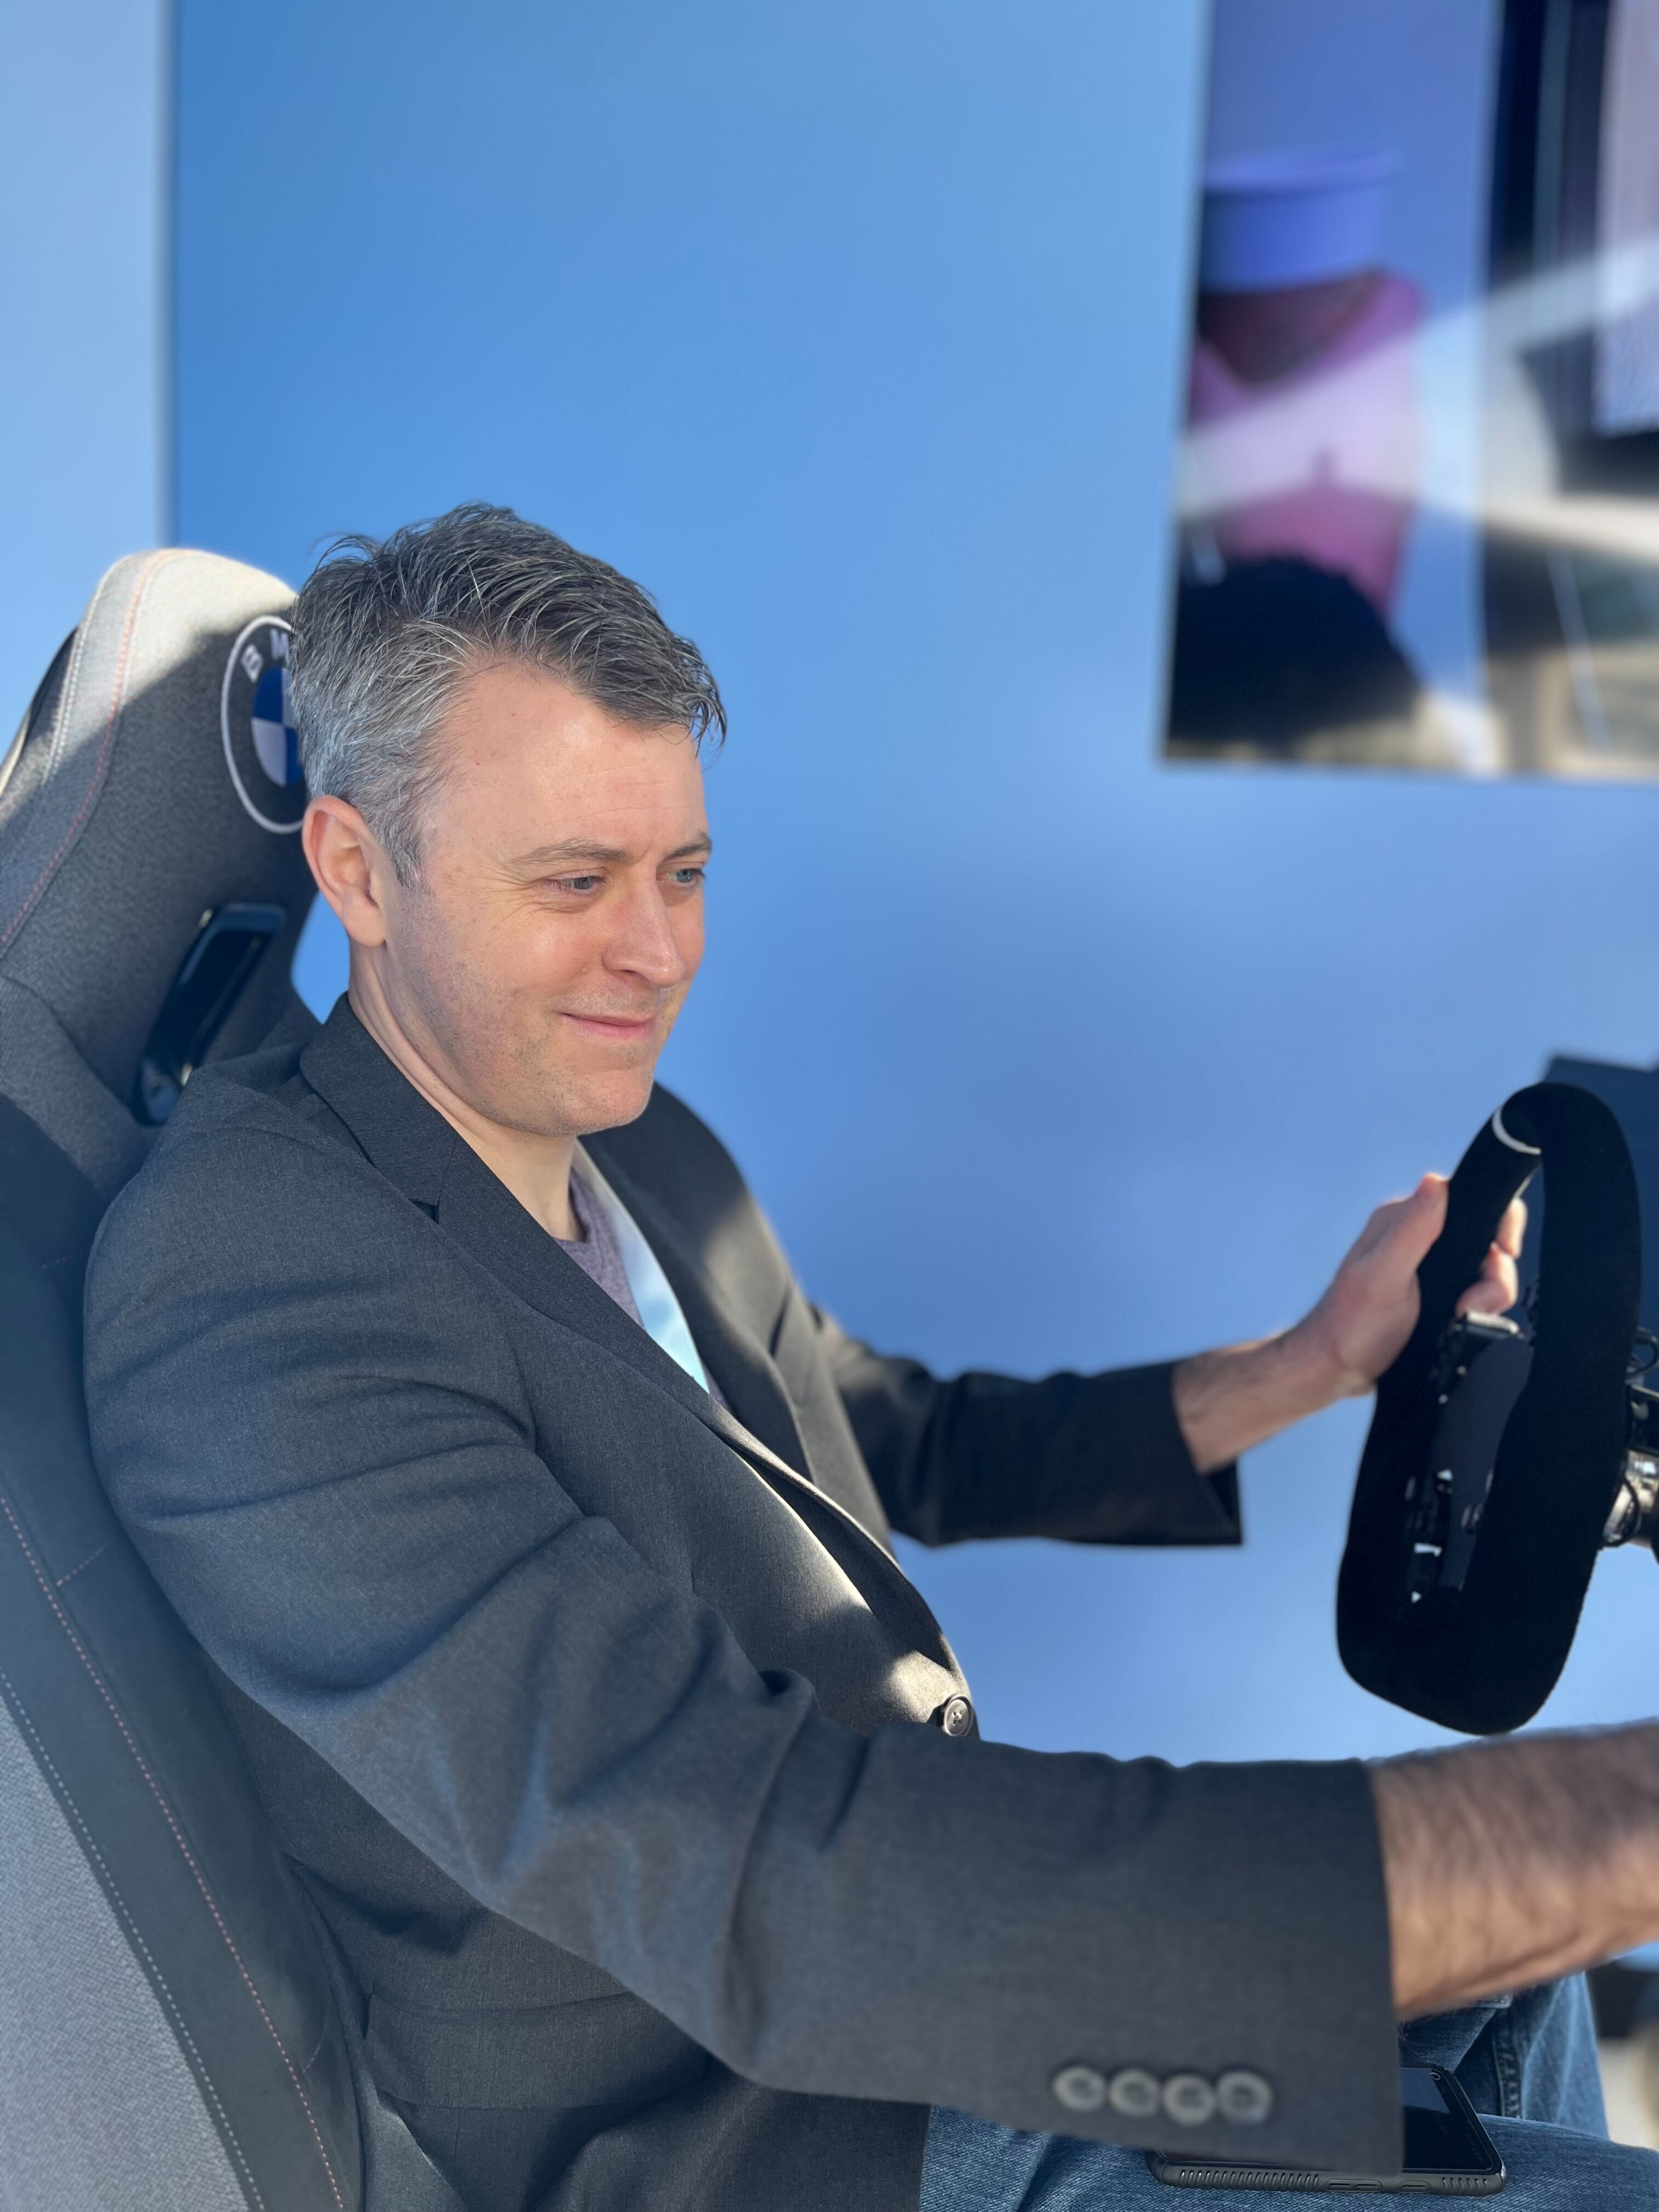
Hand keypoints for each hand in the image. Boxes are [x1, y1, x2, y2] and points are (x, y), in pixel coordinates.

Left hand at [1291, 1175, 1526, 1400]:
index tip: (1503, 1251)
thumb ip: (1411, 1231)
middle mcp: (1418, 1235)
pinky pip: (1478, 1291)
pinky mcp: (1438, 1291)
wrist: (1339, 1368)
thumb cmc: (1350, 1325)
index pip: (1467, 1197)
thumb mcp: (1382, 1277)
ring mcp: (1430, 1265)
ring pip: (1488, 1269)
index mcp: (1403, 1219)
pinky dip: (1478, 1309)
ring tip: (1458, 1318)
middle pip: (1486, 1239)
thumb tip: (1435, 1183)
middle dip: (1491, 1274)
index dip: (1498, 1221)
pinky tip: (1458, 1322)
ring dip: (1485, 1298)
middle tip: (1467, 1305)